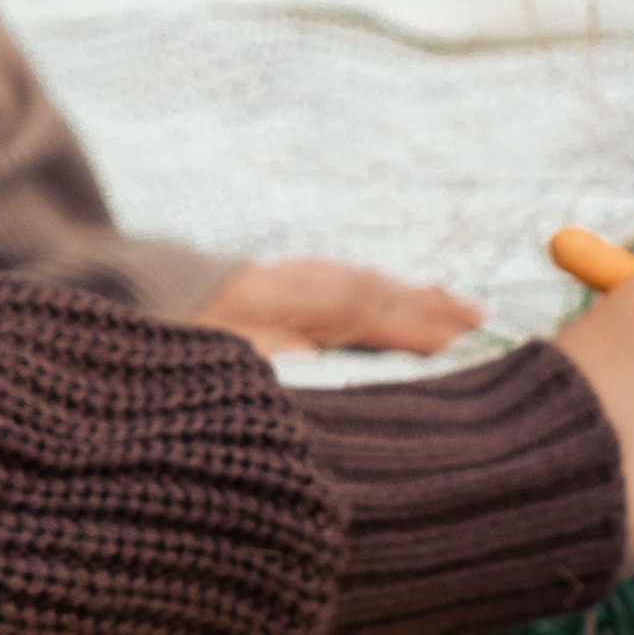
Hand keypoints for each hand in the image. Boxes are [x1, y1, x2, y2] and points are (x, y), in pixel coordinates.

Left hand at [198, 257, 484, 355]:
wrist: (144, 288)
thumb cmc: (182, 331)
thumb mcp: (215, 353)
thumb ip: (262, 356)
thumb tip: (312, 360)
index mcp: (298, 304)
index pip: (377, 316)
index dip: (425, 331)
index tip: (470, 344)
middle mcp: (310, 283)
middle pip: (388, 296)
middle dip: (439, 311)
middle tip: (489, 326)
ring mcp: (304, 274)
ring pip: (377, 285)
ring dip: (421, 298)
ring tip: (466, 312)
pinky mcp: (293, 276)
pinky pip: (356, 280)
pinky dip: (389, 290)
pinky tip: (402, 296)